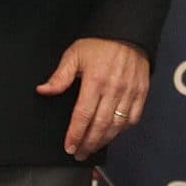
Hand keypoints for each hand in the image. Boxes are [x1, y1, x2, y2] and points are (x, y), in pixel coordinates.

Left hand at [37, 38, 150, 160]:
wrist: (128, 32)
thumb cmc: (99, 43)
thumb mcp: (74, 54)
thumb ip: (60, 76)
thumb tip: (43, 90)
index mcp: (95, 81)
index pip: (83, 115)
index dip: (75, 134)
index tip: (69, 147)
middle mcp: (113, 89)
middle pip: (100, 125)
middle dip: (88, 143)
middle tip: (79, 154)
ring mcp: (130, 93)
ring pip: (117, 125)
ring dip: (104, 141)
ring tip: (92, 148)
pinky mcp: (141, 93)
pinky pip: (133, 118)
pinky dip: (122, 129)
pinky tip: (112, 133)